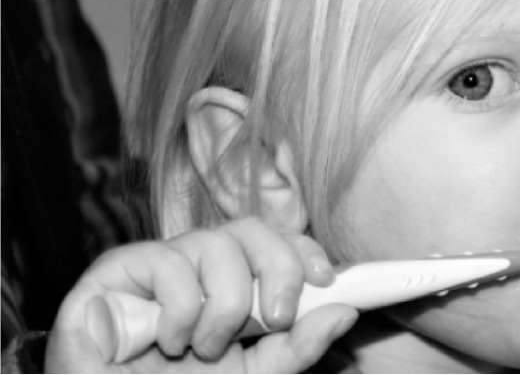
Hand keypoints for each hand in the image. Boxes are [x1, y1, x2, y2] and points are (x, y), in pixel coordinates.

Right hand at [45, 217, 357, 372]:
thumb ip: (296, 346)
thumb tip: (343, 312)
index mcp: (231, 285)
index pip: (274, 242)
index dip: (303, 251)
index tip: (325, 280)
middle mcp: (197, 267)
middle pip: (251, 229)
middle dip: (276, 269)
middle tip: (277, 317)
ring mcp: (158, 264)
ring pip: (215, 244)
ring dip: (223, 307)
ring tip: (204, 348)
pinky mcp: (116, 269)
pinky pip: (168, 263)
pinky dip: (179, 312)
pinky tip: (163, 343)